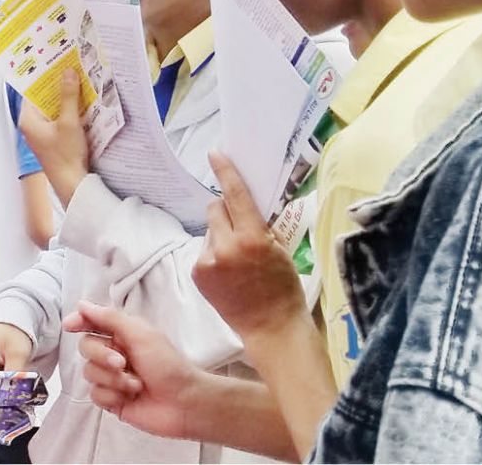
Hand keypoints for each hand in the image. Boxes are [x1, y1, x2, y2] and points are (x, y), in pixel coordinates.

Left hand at [17, 67, 90, 205]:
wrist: (72, 183)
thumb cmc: (66, 155)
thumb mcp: (69, 122)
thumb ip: (68, 96)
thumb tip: (67, 72)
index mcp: (28, 120)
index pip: (32, 91)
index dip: (43, 77)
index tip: (54, 62)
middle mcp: (31, 125)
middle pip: (43, 99)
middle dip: (57, 85)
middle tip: (69, 67)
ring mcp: (42, 133)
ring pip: (52, 108)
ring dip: (64, 97)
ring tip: (77, 79)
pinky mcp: (52, 139)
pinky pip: (58, 118)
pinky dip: (68, 110)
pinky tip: (81, 101)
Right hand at [64, 301, 203, 439]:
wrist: (183, 403)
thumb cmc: (167, 364)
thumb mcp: (141, 334)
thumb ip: (109, 318)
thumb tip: (82, 304)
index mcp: (122, 334)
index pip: (92, 323)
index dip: (78, 322)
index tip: (70, 326)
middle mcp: (114, 353)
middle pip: (86, 347)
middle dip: (102, 356)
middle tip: (123, 363)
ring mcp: (111, 378)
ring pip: (89, 372)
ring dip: (113, 379)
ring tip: (136, 384)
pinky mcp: (111, 399)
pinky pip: (95, 394)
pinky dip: (112, 395)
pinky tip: (129, 397)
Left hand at [192, 152, 307, 339]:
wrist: (271, 327)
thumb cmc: (283, 287)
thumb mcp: (281, 249)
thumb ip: (261, 226)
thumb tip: (245, 204)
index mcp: (252, 238)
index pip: (235, 196)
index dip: (225, 172)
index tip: (215, 154)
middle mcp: (225, 247)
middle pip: (215, 209)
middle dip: (226, 212)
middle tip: (241, 227)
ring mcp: (207, 262)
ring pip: (210, 231)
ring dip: (221, 235)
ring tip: (238, 260)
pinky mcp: (197, 273)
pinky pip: (204, 250)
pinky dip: (215, 254)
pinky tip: (229, 273)